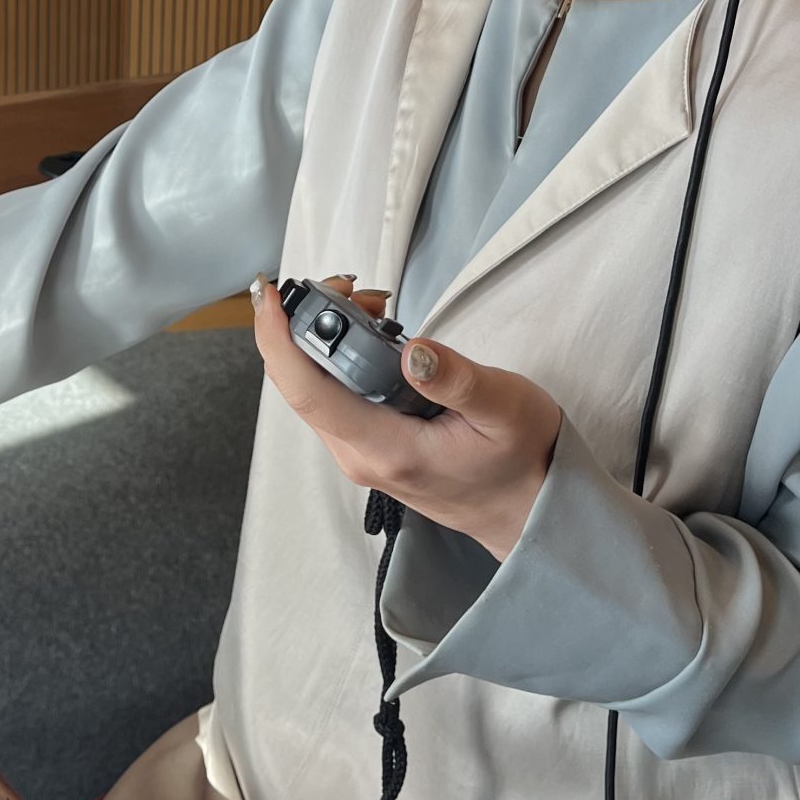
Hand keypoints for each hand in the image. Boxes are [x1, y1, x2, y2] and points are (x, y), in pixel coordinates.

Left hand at [251, 273, 560, 559]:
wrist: (529, 511)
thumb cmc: (522, 460)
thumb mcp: (507, 409)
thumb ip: (459, 380)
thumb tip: (411, 351)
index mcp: (388, 449)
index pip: (309, 393)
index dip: (279, 341)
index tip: (270, 297)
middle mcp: (360, 455)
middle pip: (303, 384)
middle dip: (309, 324)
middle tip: (352, 288)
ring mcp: (359, 453)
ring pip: (315, 387)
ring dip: (327, 337)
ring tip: (371, 306)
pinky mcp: (365, 445)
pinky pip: (333, 396)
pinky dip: (340, 355)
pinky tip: (372, 331)